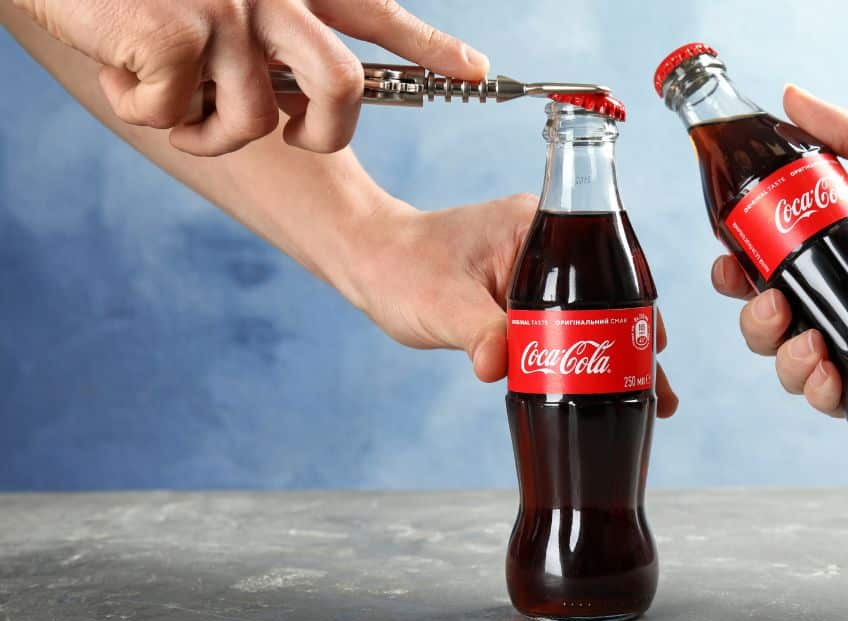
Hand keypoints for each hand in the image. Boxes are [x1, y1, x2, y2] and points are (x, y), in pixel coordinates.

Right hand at [11, 0, 486, 155]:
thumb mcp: (222, 0)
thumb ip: (271, 36)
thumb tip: (297, 102)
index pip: (379, 15)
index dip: (431, 46)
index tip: (476, 68)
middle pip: (342, 90)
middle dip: (323, 134)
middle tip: (287, 132)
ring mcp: (227, 10)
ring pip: (256, 119)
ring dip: (206, 128)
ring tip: (166, 90)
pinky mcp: (177, 33)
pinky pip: (179, 116)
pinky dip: (144, 108)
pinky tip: (123, 68)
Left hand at [348, 194, 678, 417]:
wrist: (370, 259)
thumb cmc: (401, 269)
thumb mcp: (440, 304)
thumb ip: (475, 333)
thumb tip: (497, 367)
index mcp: (533, 226)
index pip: (603, 266)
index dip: (633, 311)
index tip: (652, 350)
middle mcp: (542, 239)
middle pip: (607, 292)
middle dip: (635, 342)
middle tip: (660, 392)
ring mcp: (535, 264)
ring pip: (590, 309)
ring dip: (614, 350)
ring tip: (648, 397)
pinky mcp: (523, 288)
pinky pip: (565, 317)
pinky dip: (584, 349)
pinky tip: (600, 384)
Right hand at [713, 85, 847, 416]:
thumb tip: (790, 97)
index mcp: (841, 253)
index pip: (767, 267)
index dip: (737, 272)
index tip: (734, 265)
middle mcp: (847, 300)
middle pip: (768, 322)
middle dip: (755, 321)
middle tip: (777, 308)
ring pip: (793, 367)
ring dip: (784, 362)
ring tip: (813, 347)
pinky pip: (838, 398)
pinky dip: (820, 393)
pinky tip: (830, 377)